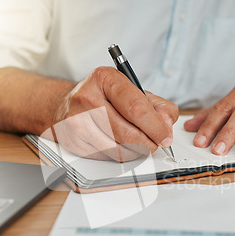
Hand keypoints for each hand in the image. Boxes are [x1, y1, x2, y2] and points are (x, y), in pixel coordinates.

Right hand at [48, 67, 178, 161]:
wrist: (67, 104)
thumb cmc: (105, 97)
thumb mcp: (133, 91)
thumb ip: (158, 106)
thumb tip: (166, 126)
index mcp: (105, 79)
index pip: (137, 108)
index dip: (156, 127)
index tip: (165, 136)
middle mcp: (87, 98)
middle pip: (128, 133)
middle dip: (149, 143)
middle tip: (155, 143)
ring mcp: (77, 121)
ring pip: (118, 150)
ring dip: (136, 152)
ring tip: (140, 144)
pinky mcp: (73, 141)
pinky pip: (106, 157)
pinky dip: (121, 155)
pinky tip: (121, 146)